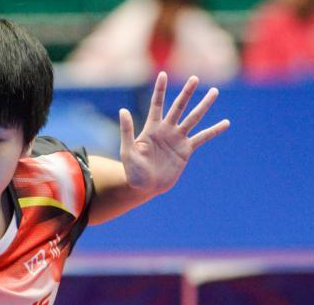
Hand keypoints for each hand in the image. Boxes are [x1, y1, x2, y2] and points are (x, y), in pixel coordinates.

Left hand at [119, 72, 229, 196]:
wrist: (145, 186)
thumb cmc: (133, 170)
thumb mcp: (127, 151)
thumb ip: (126, 130)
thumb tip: (123, 110)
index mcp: (151, 128)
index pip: (156, 105)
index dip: (160, 90)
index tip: (162, 74)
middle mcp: (166, 130)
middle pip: (178, 107)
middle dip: (186, 93)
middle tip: (195, 78)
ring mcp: (177, 139)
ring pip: (193, 118)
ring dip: (204, 105)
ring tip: (214, 92)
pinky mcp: (186, 150)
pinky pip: (202, 138)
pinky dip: (214, 130)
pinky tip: (226, 123)